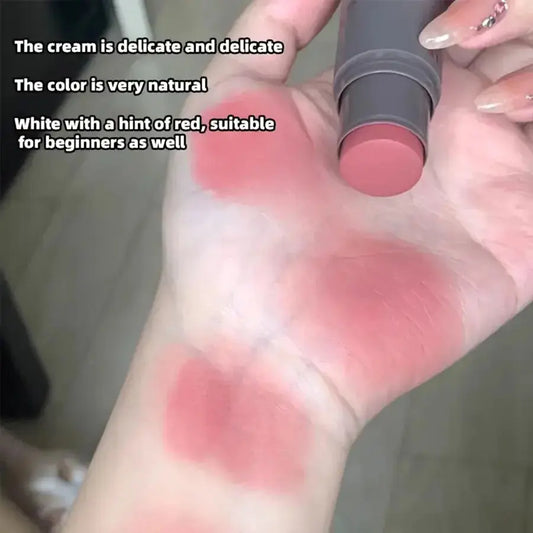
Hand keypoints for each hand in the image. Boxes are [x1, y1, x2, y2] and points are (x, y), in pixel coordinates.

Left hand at [163, 0, 532, 438]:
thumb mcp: (228, 108)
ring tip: (484, 97)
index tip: (431, 5)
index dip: (443, 0)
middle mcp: (430, 141)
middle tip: (456, 32)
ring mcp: (476, 186)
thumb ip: (271, 32)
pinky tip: (509, 118)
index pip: (437, 20)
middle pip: (503, 44)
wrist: (261, 344)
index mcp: (371, 106)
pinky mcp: (514, 239)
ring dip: (531, 63)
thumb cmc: (227, 235)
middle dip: (501, 15)